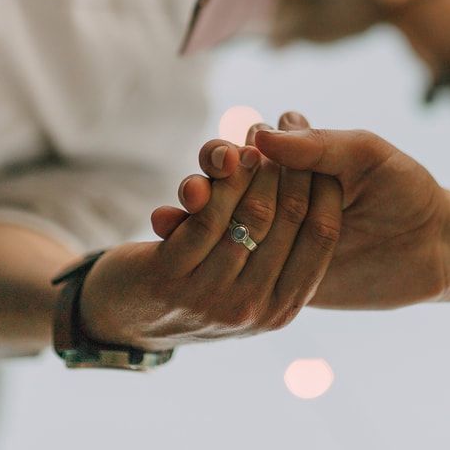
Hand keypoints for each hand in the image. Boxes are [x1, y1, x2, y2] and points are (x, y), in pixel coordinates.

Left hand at [78, 137, 341, 349]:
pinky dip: (219, 181)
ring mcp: (212, 297)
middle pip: (292, 220)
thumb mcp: (247, 285)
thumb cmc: (196, 287)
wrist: (122, 317)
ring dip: (257, 168)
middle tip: (290, 132)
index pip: (323, 237)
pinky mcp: (171, 277)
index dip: (326, 188)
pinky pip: (208, 216)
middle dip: (293, 167)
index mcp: (282, 310)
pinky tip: (221, 159)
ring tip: (256, 139)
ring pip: (253, 214)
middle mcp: (253, 309)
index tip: (322, 154)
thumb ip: (281, 254)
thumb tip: (319, 184)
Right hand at [177, 114, 449, 308]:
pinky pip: (235, 264)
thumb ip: (319, 145)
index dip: (230, 150)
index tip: (230, 156)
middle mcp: (277, 192)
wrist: (436, 247)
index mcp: (295, 157)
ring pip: (219, 221)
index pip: (247, 147)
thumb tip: (261, 134)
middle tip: (200, 188)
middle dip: (205, 180)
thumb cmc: (406, 190)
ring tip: (178, 215)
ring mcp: (273, 233)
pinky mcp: (275, 273)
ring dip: (193, 214)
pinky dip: (200, 254)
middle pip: (223, 181)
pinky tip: (179, 246)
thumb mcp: (368, 156)